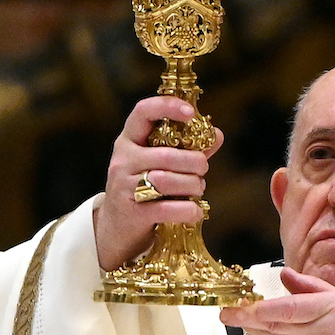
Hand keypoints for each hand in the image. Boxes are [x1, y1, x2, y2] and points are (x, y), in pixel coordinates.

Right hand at [94, 96, 222, 270]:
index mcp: (129, 140)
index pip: (143, 112)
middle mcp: (123, 160)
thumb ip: (187, 149)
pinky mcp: (132, 212)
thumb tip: (217, 135)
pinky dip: (188, 210)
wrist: (117, 227)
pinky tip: (195, 211)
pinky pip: (167, 208)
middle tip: (202, 170)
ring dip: (193, 185)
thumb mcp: (159, 164)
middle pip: (167, 155)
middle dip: (194, 162)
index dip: (167, 107)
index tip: (190, 113)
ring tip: (198, 189)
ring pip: (167, 180)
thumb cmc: (144, 188)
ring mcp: (124, 186)